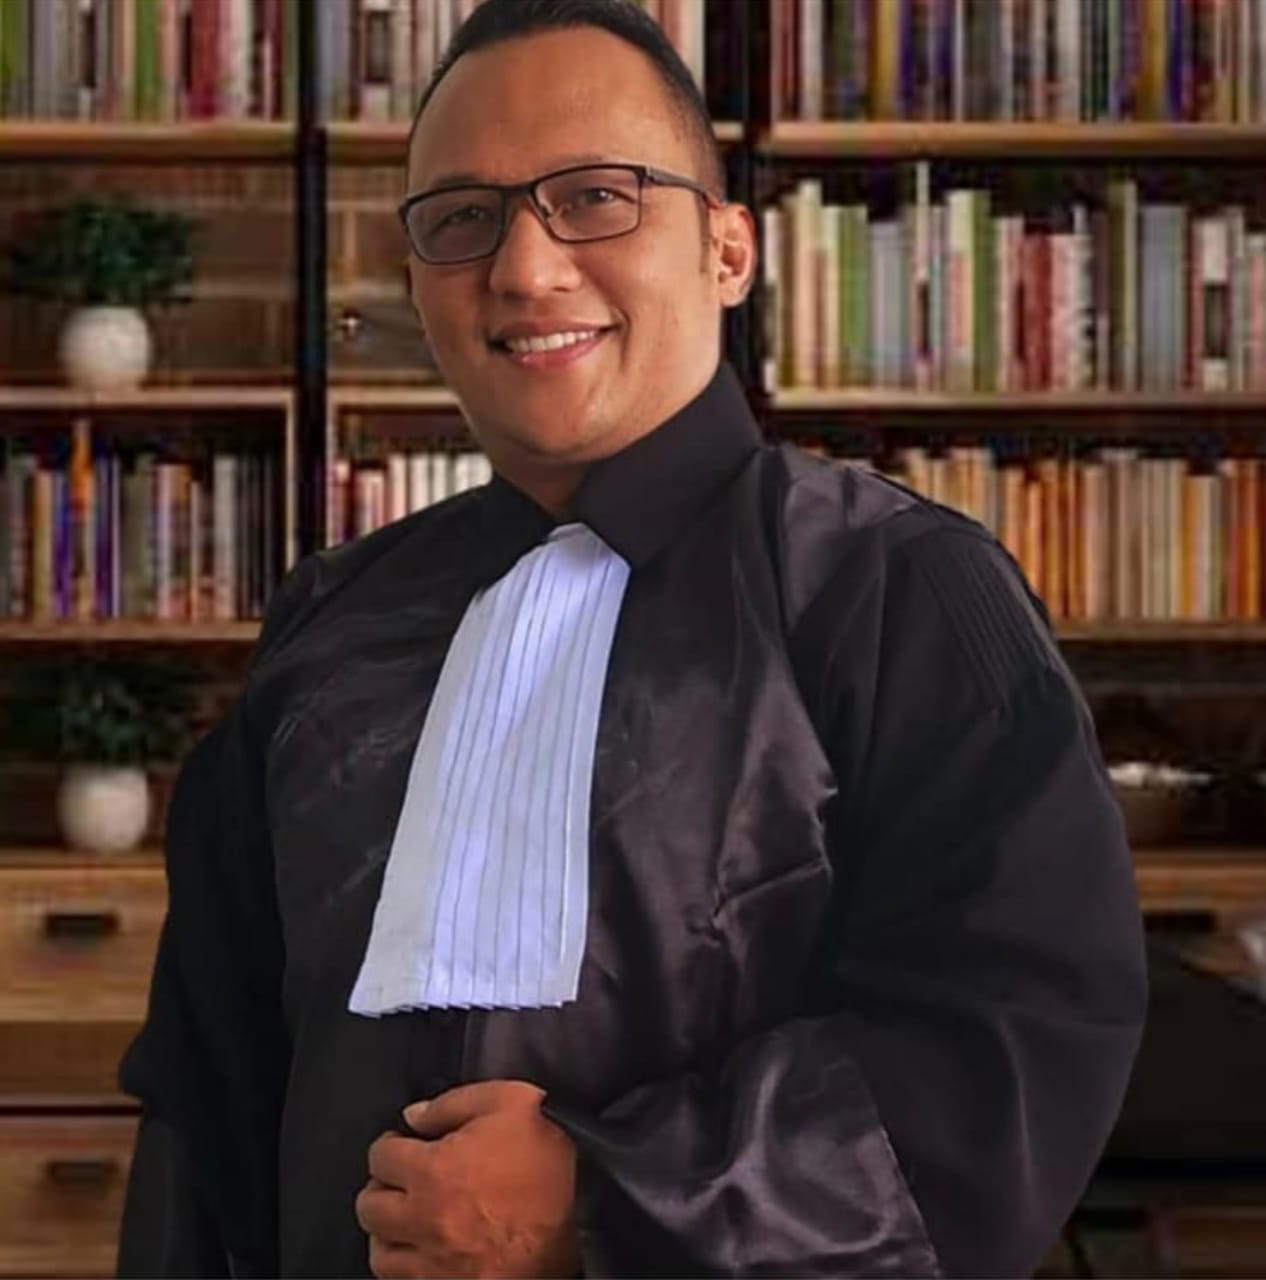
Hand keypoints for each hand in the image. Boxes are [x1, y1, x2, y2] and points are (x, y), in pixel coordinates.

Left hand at [356, 1079, 580, 1278]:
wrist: (592, 1210)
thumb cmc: (550, 1153)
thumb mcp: (509, 1101)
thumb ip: (453, 1103)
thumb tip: (413, 1116)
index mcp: (433, 1170)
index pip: (380, 1157)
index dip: (390, 1144)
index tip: (405, 1143)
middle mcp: (424, 1221)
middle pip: (370, 1207)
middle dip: (381, 1186)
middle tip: (403, 1179)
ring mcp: (436, 1265)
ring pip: (381, 1254)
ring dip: (389, 1231)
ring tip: (408, 1218)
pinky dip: (408, 1266)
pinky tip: (427, 1250)